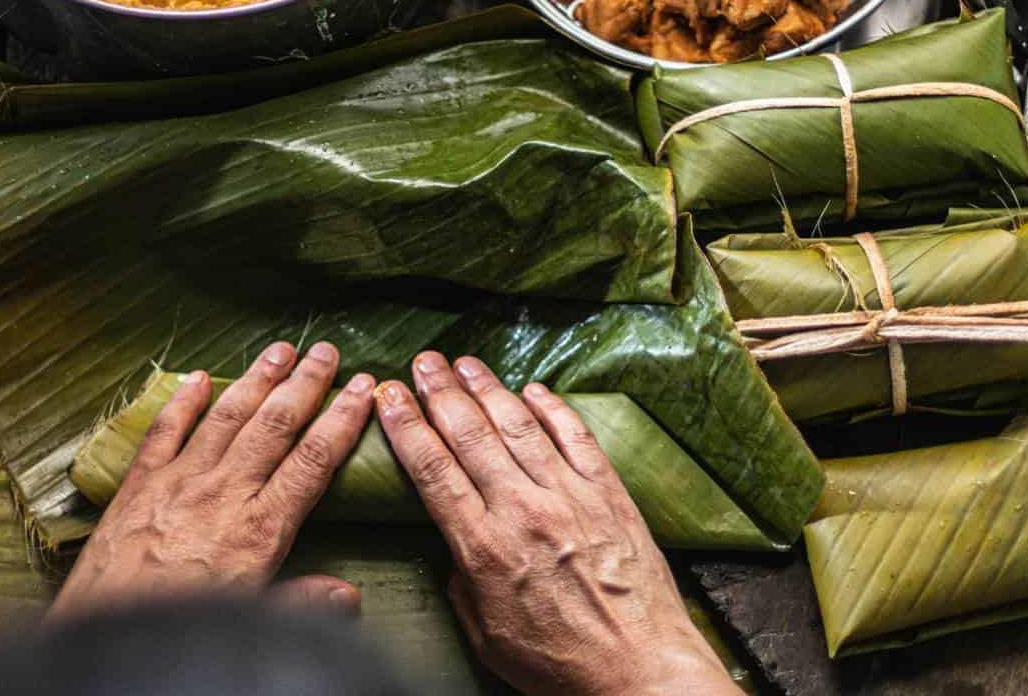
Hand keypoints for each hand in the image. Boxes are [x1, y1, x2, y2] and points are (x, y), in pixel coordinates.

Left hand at [49, 341, 374, 621]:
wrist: (110, 634)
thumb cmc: (185, 625)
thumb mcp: (255, 618)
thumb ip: (303, 600)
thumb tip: (349, 595)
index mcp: (261, 526)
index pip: (313, 459)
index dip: (342, 421)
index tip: (362, 390)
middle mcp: (225, 492)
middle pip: (275, 425)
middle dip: (305, 384)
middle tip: (326, 352)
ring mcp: (180, 482)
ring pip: (227, 417)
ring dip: (257, 380)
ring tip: (281, 350)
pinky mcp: (140, 485)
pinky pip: (164, 432)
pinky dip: (183, 402)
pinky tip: (199, 377)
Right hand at [376, 352, 739, 695]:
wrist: (639, 668)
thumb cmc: (560, 664)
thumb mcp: (486, 635)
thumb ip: (462, 583)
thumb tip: (455, 547)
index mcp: (485, 547)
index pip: (434, 470)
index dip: (406, 426)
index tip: (388, 395)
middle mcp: (524, 511)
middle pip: (471, 435)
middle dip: (440, 392)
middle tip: (423, 362)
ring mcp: (571, 496)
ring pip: (520, 426)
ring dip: (488, 389)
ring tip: (465, 363)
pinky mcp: (609, 493)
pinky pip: (577, 437)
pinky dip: (552, 409)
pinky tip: (532, 390)